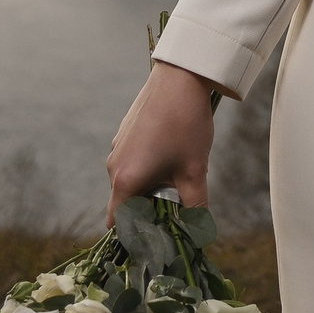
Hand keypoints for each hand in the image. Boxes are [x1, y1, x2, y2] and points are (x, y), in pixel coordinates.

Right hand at [105, 59, 217, 224]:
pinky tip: (172, 155)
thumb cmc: (186, 125)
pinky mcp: (125, 132)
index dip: (136, 233)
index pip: (119, 222)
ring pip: (130, 179)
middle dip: (148, 209)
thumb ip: (195, 205)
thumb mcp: (195, 170)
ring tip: (178, 178)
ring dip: (149, 185)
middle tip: (175, 207)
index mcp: (125, 180)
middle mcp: (114, 165)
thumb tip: (199, 229)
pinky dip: (147, 166)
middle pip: (125, 202)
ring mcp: (117, 147)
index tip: (156, 235)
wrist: (180, 77)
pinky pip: (132, 160)